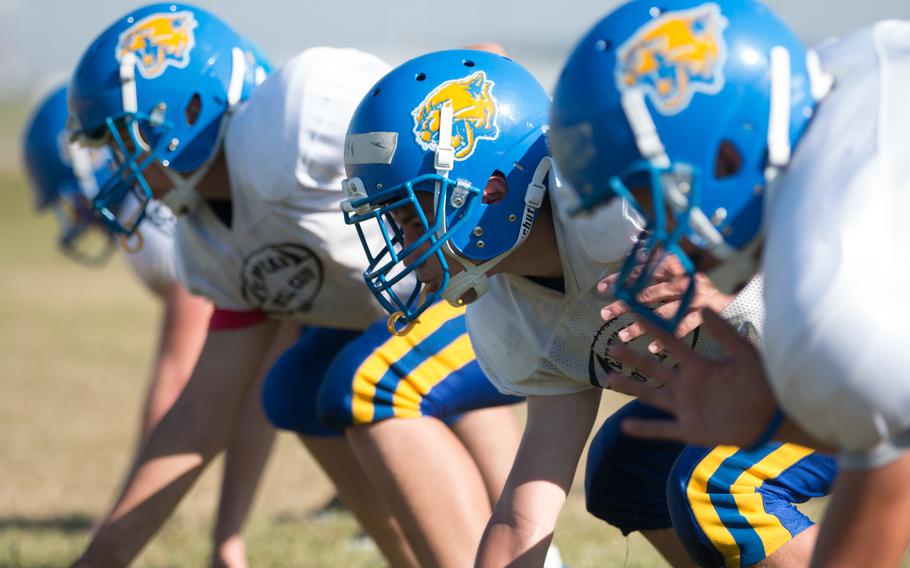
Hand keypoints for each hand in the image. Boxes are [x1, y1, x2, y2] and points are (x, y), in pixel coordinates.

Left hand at [599, 254, 732, 350]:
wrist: (739, 295)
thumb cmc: (702, 285)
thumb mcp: (682, 269)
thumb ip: (661, 265)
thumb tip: (637, 252)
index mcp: (675, 268)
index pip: (642, 271)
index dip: (621, 278)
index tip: (602, 287)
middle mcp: (682, 281)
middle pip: (647, 294)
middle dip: (624, 305)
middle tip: (604, 314)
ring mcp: (693, 298)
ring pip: (662, 313)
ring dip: (640, 326)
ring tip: (621, 335)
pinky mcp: (704, 313)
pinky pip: (683, 327)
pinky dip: (667, 337)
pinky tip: (652, 347)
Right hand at [604, 309, 777, 447]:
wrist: (774, 418)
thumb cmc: (763, 383)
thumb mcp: (744, 354)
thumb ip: (725, 333)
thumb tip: (705, 308)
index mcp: (699, 366)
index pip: (671, 344)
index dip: (654, 330)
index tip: (635, 314)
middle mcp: (687, 385)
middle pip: (653, 369)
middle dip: (632, 358)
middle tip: (611, 347)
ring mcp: (686, 408)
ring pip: (651, 396)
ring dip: (630, 387)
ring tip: (608, 378)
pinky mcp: (690, 429)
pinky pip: (662, 429)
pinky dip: (644, 429)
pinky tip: (625, 426)